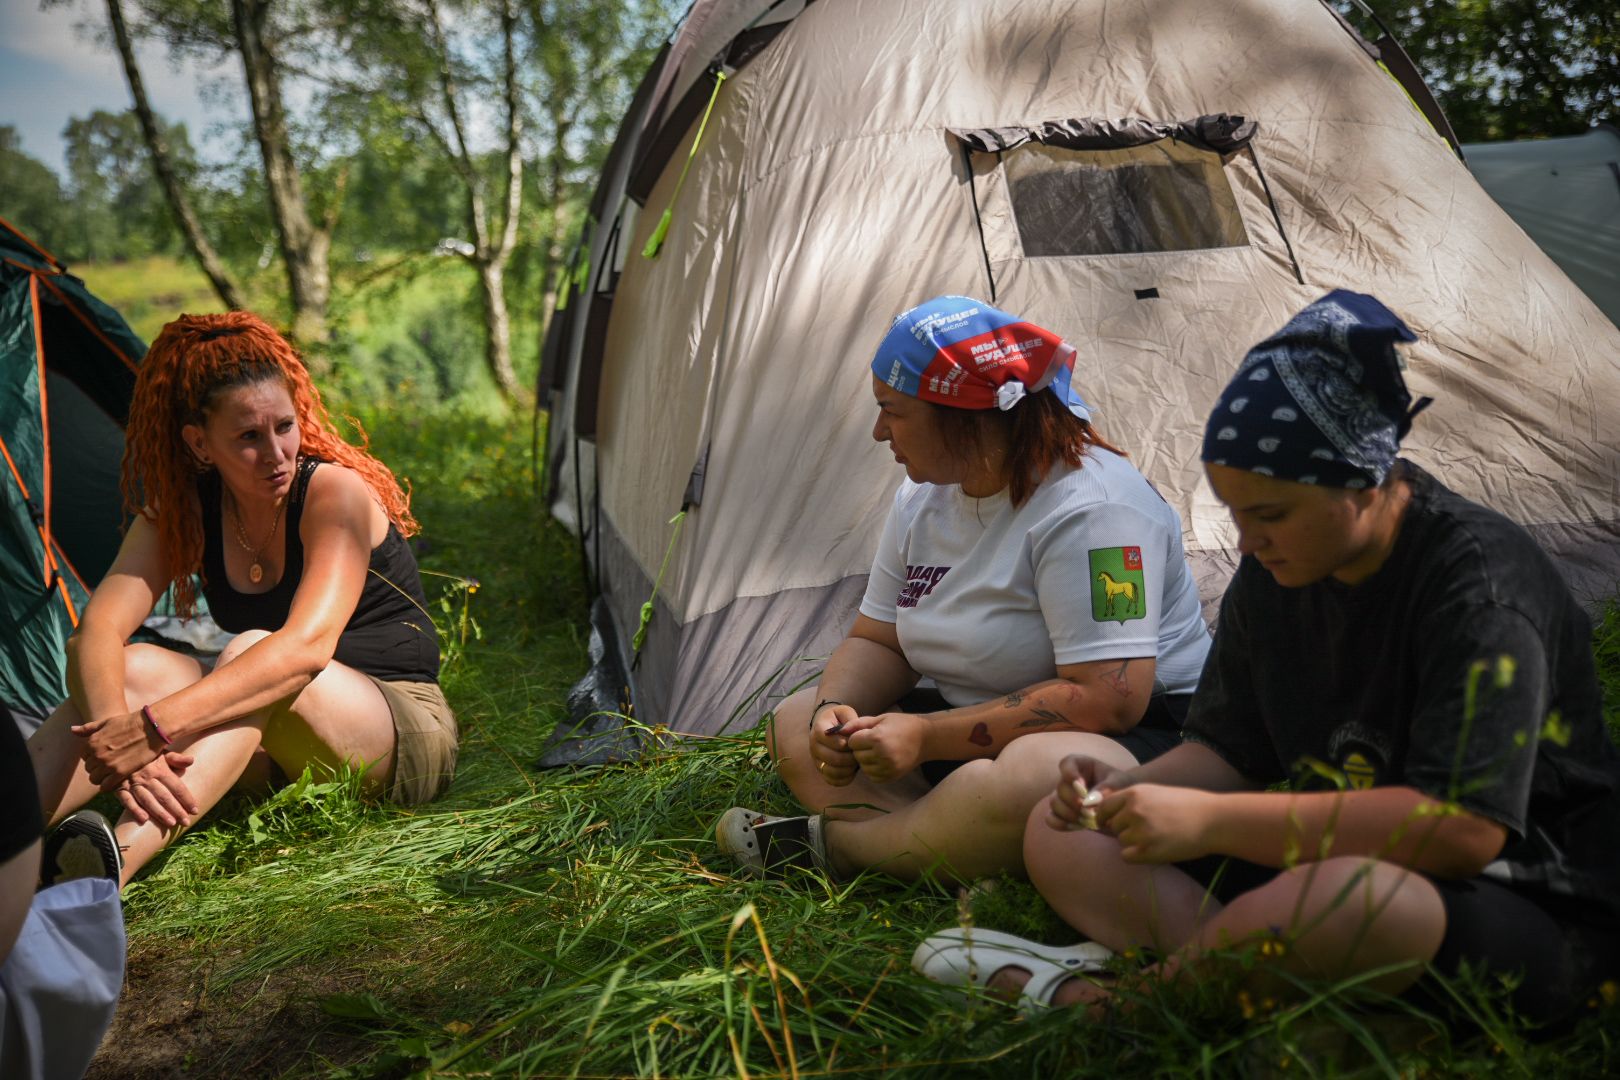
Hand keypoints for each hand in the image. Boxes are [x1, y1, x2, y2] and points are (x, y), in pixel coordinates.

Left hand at [73, 710, 162, 789]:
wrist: (151, 728)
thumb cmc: (130, 722)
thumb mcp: (107, 722)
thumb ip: (88, 728)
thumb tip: (72, 730)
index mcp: (92, 742)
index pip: (84, 757)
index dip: (93, 757)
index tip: (104, 756)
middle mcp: (97, 754)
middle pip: (89, 769)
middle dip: (97, 768)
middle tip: (110, 765)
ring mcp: (108, 764)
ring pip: (94, 779)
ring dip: (102, 778)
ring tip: (112, 773)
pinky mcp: (120, 772)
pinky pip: (105, 786)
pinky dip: (108, 785)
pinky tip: (116, 779)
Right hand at [116, 752, 200, 828]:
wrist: (118, 753)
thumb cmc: (146, 756)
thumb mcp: (161, 753)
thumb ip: (176, 759)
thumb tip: (191, 760)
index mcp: (160, 769)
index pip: (177, 786)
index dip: (186, 799)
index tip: (195, 810)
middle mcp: (147, 777)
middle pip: (164, 796)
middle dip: (176, 810)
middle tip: (186, 822)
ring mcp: (133, 784)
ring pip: (148, 801)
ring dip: (160, 813)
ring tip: (171, 824)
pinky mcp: (120, 789)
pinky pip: (127, 801)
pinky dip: (135, 810)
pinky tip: (144, 820)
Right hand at [809, 703, 860, 786]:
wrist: (832, 728)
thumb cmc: (841, 720)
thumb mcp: (845, 713)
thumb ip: (850, 720)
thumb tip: (850, 733)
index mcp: (818, 729)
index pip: (825, 738)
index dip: (841, 742)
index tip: (853, 743)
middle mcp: (814, 745)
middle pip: (830, 757)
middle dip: (849, 757)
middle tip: (859, 754)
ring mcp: (817, 760)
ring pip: (831, 770)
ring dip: (848, 769)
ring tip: (857, 762)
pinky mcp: (822, 771)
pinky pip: (832, 780)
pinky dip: (844, 779)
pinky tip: (852, 772)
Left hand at [843, 712, 926, 782]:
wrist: (926, 739)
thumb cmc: (902, 725)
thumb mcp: (880, 718)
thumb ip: (858, 724)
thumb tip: (837, 730)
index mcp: (878, 738)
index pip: (852, 742)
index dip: (857, 737)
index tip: (867, 733)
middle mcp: (882, 755)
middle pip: (857, 755)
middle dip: (861, 749)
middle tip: (873, 742)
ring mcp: (888, 768)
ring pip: (863, 767)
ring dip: (866, 759)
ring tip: (878, 751)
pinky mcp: (891, 777)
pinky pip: (872, 776)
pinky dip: (873, 769)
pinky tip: (883, 759)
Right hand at [1046, 754, 1136, 830]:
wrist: (1124, 805)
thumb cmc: (1123, 787)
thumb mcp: (1120, 783)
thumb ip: (1107, 788)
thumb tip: (1089, 801)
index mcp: (1082, 765)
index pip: (1067, 763)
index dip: (1069, 773)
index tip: (1081, 786)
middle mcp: (1069, 780)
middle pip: (1060, 787)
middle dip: (1073, 801)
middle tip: (1088, 811)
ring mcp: (1064, 797)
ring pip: (1054, 803)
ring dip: (1069, 814)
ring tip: (1087, 821)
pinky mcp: (1063, 813)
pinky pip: (1051, 818)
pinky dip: (1060, 823)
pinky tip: (1077, 827)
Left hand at [1095, 784, 1218, 862]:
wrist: (1213, 820)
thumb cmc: (1188, 805)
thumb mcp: (1156, 793)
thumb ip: (1133, 802)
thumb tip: (1110, 817)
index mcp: (1134, 793)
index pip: (1104, 806)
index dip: (1103, 816)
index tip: (1106, 823)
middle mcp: (1133, 810)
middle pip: (1113, 826)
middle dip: (1124, 830)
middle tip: (1147, 831)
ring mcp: (1139, 831)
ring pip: (1121, 842)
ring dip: (1133, 843)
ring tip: (1157, 838)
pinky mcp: (1147, 851)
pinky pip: (1127, 857)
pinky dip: (1137, 856)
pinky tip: (1154, 850)